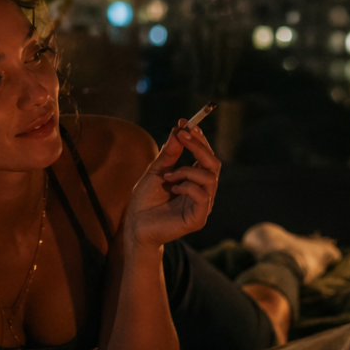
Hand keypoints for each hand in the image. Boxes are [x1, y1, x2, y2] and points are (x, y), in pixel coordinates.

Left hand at [124, 121, 220, 247]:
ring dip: (187, 170)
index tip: (185, 124)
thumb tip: (179, 130)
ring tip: (168, 176)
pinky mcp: (199, 219)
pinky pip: (203, 195)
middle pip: (213, 163)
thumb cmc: (145, 200)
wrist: (135, 225)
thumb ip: (169, 153)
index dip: (199, 139)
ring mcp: (203, 206)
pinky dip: (187, 187)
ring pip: (209, 178)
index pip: (206, 156)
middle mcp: (203, 191)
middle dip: (199, 146)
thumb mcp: (157, 171)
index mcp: (196, 180)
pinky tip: (173, 189)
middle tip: (183, 135)